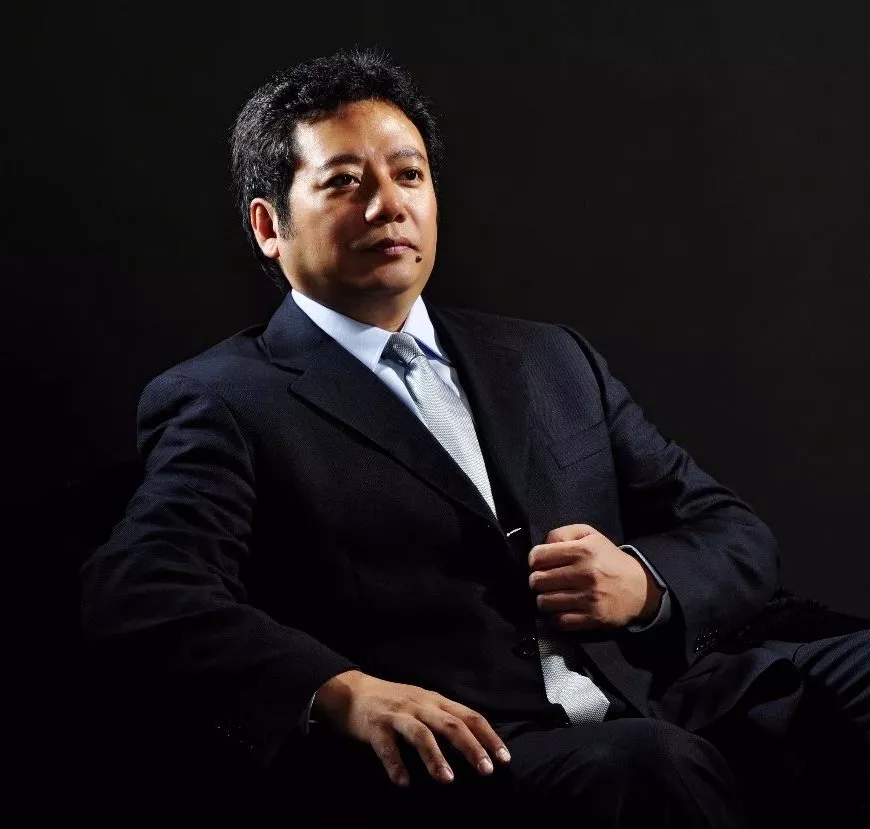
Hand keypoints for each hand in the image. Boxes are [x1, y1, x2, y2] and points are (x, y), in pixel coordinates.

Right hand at [311, 670, 510, 786]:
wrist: (350, 691)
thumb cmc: (393, 701)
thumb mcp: (423, 703)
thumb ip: (445, 717)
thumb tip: (476, 741)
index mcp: (435, 701)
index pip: (469, 716)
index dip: (489, 736)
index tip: (505, 759)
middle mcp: (420, 705)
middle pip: (451, 724)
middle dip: (471, 747)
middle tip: (486, 771)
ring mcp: (398, 715)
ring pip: (421, 734)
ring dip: (435, 757)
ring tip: (447, 780)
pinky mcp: (375, 726)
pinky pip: (387, 747)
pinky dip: (396, 765)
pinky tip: (403, 782)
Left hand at [528, 524, 662, 630]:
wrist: (640, 587)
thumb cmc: (609, 559)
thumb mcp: (590, 536)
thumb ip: (563, 534)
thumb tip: (543, 546)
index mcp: (582, 551)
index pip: (538, 557)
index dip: (534, 561)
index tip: (539, 564)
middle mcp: (584, 574)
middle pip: (537, 581)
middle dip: (537, 581)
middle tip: (545, 582)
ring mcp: (589, 598)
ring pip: (544, 602)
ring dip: (544, 600)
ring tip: (552, 596)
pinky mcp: (592, 618)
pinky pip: (558, 621)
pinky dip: (555, 618)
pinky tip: (561, 610)